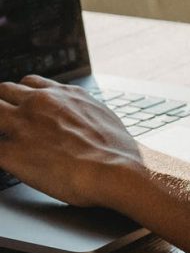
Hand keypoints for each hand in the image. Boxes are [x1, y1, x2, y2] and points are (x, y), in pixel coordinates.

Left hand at [0, 76, 141, 207]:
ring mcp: (22, 126)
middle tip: (9, 124)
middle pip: (3, 91)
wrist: (113, 170)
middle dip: (4, 106)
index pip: (29, 83)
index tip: (23, 106)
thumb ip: (80, 110)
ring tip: (8, 141)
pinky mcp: (10, 153)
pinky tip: (6, 160)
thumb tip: (80, 117)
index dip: (23, 96)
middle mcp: (39, 104)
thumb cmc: (115, 150)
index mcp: (63, 94)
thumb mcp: (101, 115)